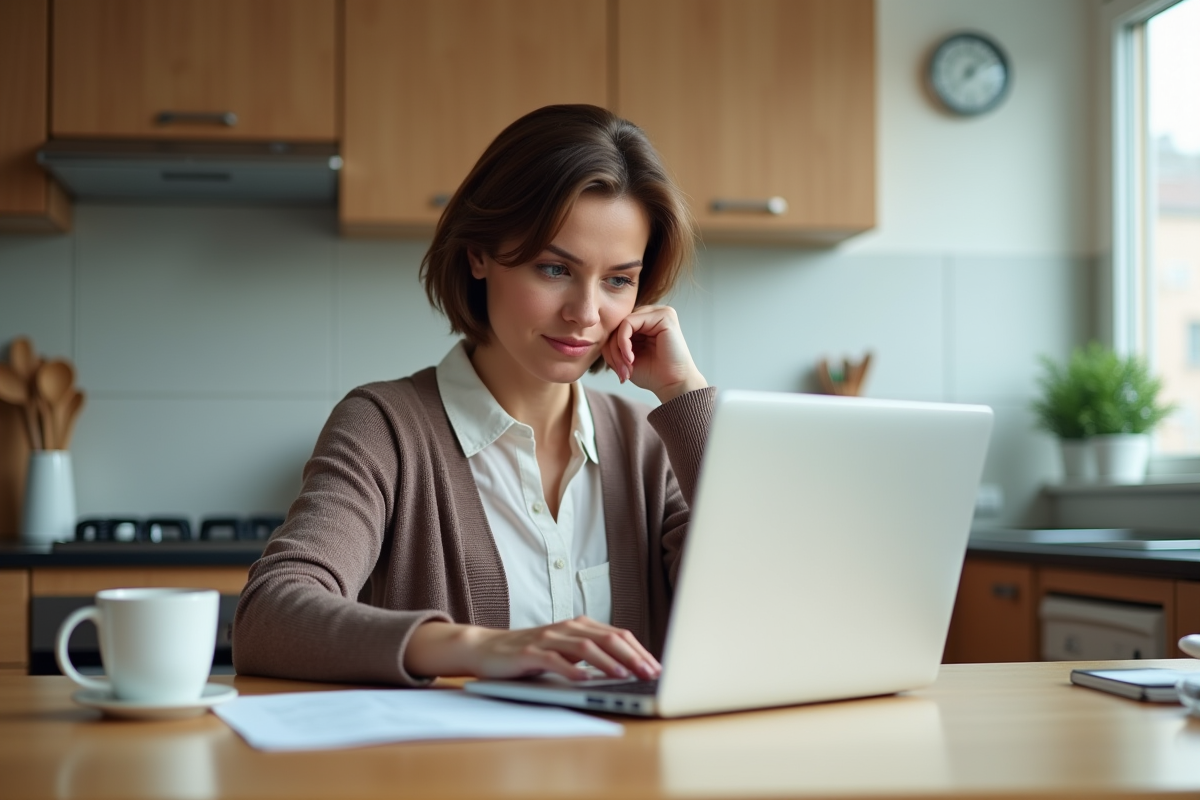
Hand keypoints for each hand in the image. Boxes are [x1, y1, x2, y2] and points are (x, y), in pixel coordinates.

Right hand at [404, 616, 661, 680]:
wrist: (487, 649)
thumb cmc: (530, 654)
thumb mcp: (565, 652)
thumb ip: (591, 655)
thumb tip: (628, 670)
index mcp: (579, 626)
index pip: (617, 635)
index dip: (639, 651)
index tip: (657, 668)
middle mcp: (566, 628)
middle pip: (607, 638)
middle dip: (632, 656)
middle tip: (650, 673)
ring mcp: (547, 638)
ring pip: (585, 647)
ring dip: (608, 663)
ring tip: (624, 676)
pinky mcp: (529, 652)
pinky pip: (554, 660)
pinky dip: (572, 670)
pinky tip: (585, 680)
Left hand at [602, 305, 706, 403]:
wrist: (673, 385)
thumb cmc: (653, 374)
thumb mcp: (625, 358)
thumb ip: (612, 344)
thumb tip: (596, 336)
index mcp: (645, 322)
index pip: (617, 326)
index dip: (611, 348)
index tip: (618, 371)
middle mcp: (652, 314)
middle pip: (618, 324)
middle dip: (613, 350)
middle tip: (620, 371)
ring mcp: (659, 312)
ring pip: (621, 323)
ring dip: (617, 348)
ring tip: (625, 366)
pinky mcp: (663, 315)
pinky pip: (628, 323)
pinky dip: (623, 342)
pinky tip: (630, 358)